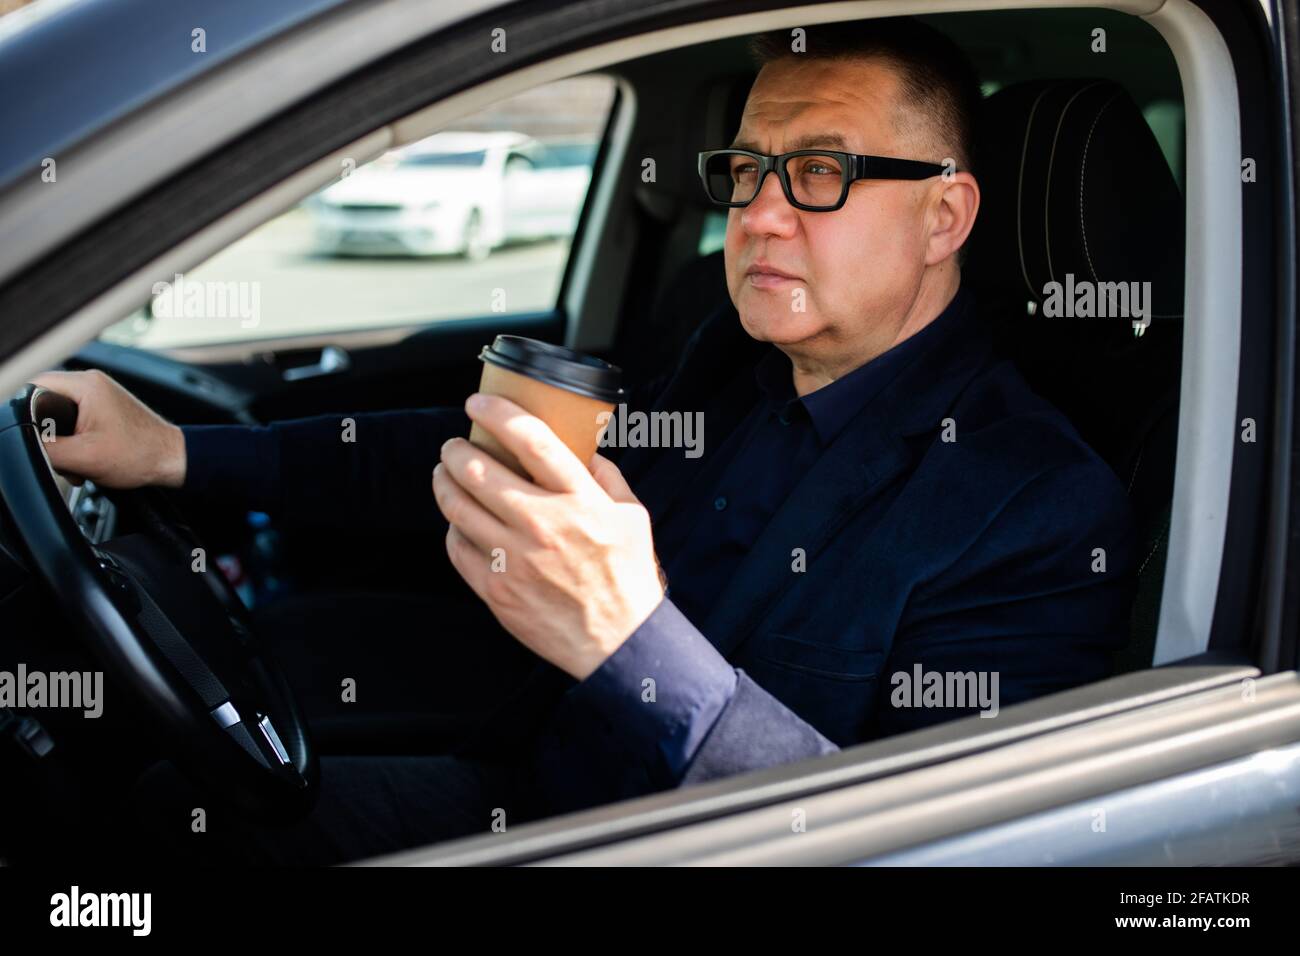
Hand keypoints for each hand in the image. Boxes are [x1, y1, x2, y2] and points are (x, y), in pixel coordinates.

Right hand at [27, 369, 186, 488]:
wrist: (172, 461)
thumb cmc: (142, 454)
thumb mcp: (83, 456)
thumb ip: (47, 447)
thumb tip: (29, 443)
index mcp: (87, 385)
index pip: (34, 386)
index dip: (29, 414)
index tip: (39, 436)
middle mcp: (92, 384)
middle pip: (45, 404)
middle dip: (49, 434)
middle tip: (64, 454)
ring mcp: (99, 396)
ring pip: (59, 417)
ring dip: (63, 444)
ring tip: (79, 461)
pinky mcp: (104, 410)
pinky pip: (75, 423)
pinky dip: (75, 443)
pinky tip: (86, 459)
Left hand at [433, 393, 664, 679]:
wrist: (617, 641)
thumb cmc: (626, 576)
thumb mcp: (632, 516)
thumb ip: (606, 477)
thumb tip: (582, 448)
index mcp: (580, 501)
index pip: (532, 439)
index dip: (498, 413)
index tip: (478, 403)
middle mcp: (544, 525)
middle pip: (479, 471)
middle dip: (456, 449)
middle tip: (454, 445)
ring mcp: (516, 559)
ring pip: (458, 507)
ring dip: (443, 482)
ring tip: (444, 473)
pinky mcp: (497, 589)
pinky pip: (457, 549)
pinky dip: (453, 528)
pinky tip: (459, 521)